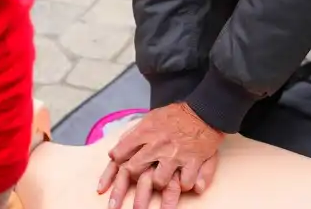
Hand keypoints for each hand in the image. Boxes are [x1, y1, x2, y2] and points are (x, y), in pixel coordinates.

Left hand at [96, 102, 223, 208]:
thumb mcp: (149, 118)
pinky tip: (184, 186)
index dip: (112, 170)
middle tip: (117, 206)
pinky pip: (185, 183)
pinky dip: (184, 186)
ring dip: (159, 186)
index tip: (106, 185)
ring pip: (159, 181)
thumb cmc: (175, 115)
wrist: (204, 110)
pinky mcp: (194, 161)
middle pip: (135, 170)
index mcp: (145, 133)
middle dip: (125, 189)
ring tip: (159, 191)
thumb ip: (131, 135)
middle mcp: (158, 145)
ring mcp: (175, 154)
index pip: (121, 153)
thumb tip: (113, 154)